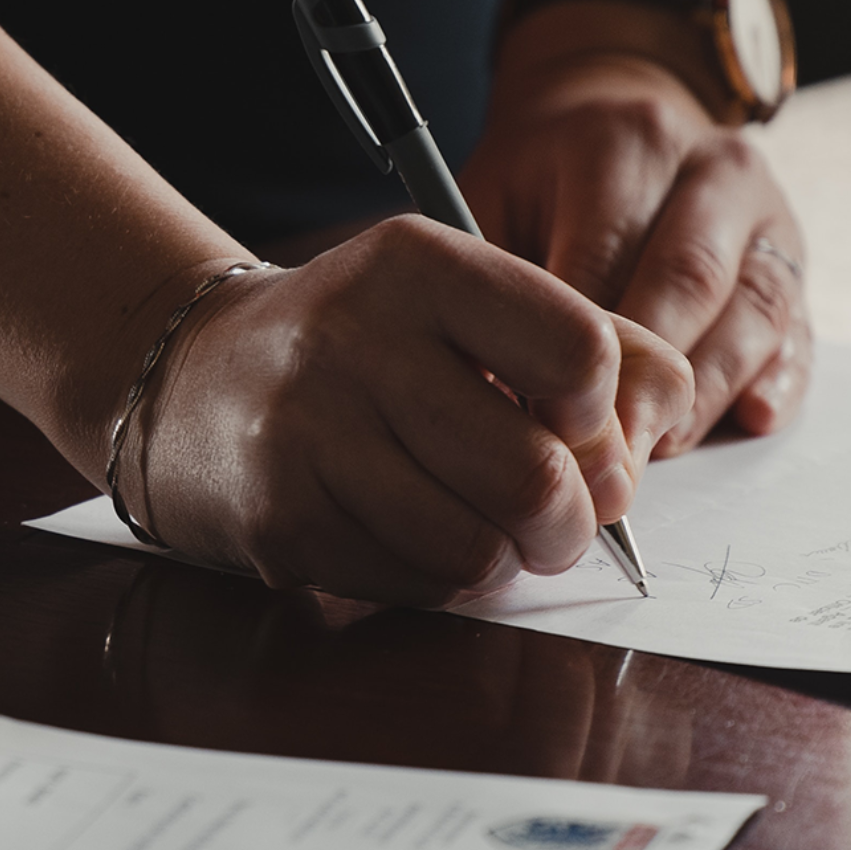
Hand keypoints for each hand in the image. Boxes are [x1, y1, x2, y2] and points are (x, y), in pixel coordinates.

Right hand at [121, 216, 692, 606]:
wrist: (192, 379)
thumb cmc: (363, 344)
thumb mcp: (464, 302)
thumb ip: (588, 340)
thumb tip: (658, 430)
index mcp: (418, 263)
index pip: (580, 353)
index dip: (603, 414)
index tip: (575, 425)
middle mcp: (355, 337)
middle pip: (537, 476)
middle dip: (571, 521)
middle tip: (556, 518)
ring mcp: (308, 432)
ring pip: (478, 549)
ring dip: (502, 558)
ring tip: (480, 525)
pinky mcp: (280, 518)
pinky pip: (414, 585)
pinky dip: (436, 579)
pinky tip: (408, 533)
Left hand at [462, 35, 810, 454]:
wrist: (614, 114)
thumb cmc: (540, 179)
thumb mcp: (492, 198)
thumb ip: (493, 281)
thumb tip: (490, 391)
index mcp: (627, 143)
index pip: (606, 255)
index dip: (577, 350)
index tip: (544, 421)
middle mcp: (712, 168)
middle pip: (689, 283)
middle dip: (647, 382)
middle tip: (606, 458)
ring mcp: (767, 214)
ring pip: (754, 311)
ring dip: (707, 393)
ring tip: (657, 450)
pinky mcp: (795, 260)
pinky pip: (799, 328)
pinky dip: (778, 381)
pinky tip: (749, 419)